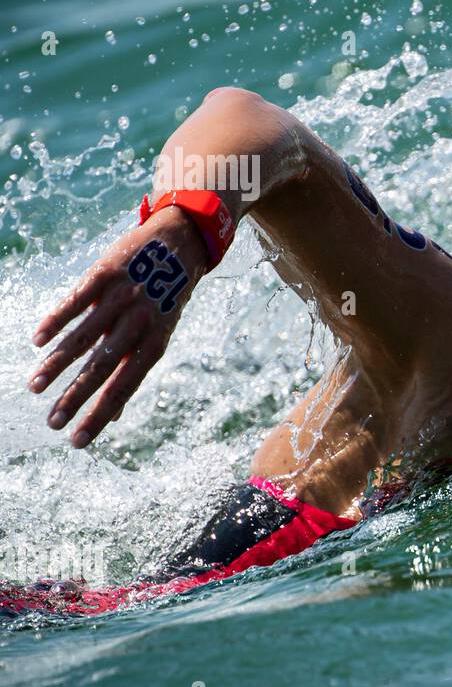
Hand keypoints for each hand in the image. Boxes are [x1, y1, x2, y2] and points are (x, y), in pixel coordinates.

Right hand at [29, 208, 206, 447]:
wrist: (180, 244)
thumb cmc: (166, 299)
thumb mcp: (158, 334)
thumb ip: (132, 370)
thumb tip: (113, 415)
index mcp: (155, 343)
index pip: (124, 388)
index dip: (100, 416)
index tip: (77, 442)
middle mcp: (140, 322)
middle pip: (102, 367)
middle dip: (75, 398)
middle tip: (51, 423)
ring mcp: (123, 296)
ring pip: (84, 336)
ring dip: (57, 364)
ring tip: (35, 387)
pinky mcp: (106, 272)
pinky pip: (77, 300)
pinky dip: (56, 321)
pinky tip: (37, 341)